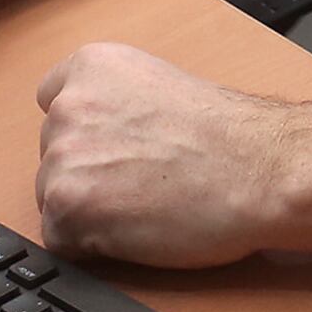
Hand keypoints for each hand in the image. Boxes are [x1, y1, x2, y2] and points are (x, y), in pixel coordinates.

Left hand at [33, 44, 296, 268]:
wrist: (258, 170)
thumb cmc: (227, 137)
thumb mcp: (158, 85)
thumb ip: (113, 101)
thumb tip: (93, 135)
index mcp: (92, 66)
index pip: (53, 104)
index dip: (87, 135)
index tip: (114, 149)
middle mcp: (68, 105)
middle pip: (54, 155)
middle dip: (88, 173)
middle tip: (140, 181)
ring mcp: (63, 155)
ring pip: (54, 197)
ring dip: (89, 209)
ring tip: (143, 205)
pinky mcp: (68, 205)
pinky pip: (60, 239)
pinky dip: (90, 245)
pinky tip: (134, 229)